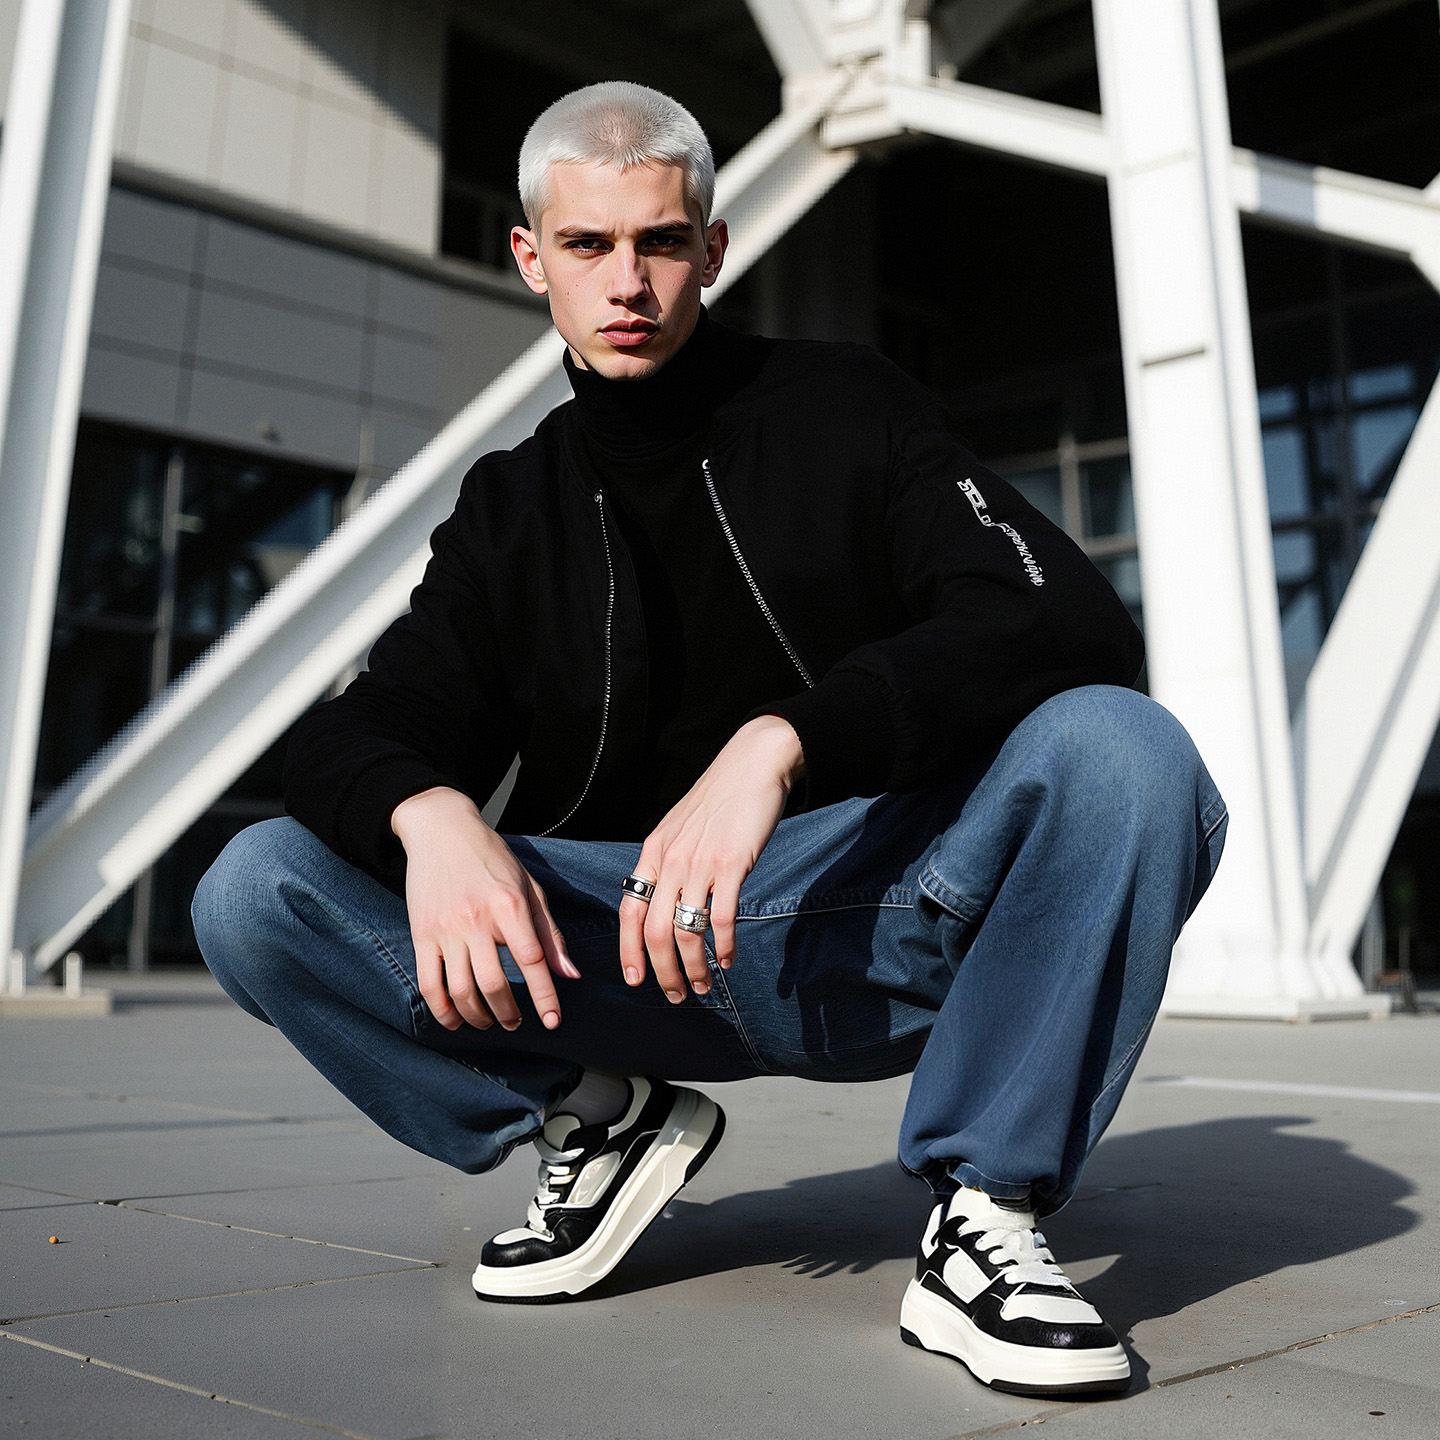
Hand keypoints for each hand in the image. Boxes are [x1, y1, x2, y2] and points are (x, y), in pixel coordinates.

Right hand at [391, 787, 578, 1031]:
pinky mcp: (421, 933)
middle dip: (508, 1013)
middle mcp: (476, 919)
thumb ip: (549, 933)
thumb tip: (570, 975)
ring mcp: (445, 928)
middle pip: (493, 983)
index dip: (544, 996)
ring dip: (477, 1017)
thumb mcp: (529, 887)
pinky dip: (442, 1010)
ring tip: (489, 1023)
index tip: (552, 1022)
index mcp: (509, 904)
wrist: (441, 831)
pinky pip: (428, 983)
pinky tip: (455, 1021)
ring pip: (460, 990)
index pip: (532, 959)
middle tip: (516, 1023)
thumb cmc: (492, 859)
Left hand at [620, 716, 803, 1002]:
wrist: (753, 763)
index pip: (629, 910)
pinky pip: (722, 917)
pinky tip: (728, 960)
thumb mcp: (680, 827)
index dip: (629, 949)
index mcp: (653, 852)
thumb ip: (669, 861)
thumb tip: (665, 901)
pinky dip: (723, 946)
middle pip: (655, 930)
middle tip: (676, 994)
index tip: (634, 979)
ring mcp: (700, 862)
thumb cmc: (720, 798)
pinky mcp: (732, 863)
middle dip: (662, 971)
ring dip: (693, 966)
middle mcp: (670, 859)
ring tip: (703, 985)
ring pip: (686, 930)